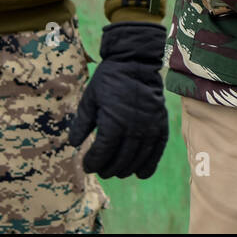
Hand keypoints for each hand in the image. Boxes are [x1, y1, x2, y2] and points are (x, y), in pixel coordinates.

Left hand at [68, 22, 168, 178]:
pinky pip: (157, 151)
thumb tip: (75, 144)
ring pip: (137, 160)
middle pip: (120, 161)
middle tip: (100, 169)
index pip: (102, 154)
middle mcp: (134, 129)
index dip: (92, 163)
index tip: (87, 165)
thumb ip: (81, 123)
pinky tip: (140, 173)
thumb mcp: (89, 99)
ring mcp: (150, 128)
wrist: (136, 62)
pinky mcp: (161, 125)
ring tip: (116, 170)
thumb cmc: (109, 80)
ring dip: (125, 169)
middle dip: (107, 169)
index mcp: (113, 123)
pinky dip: (149, 165)